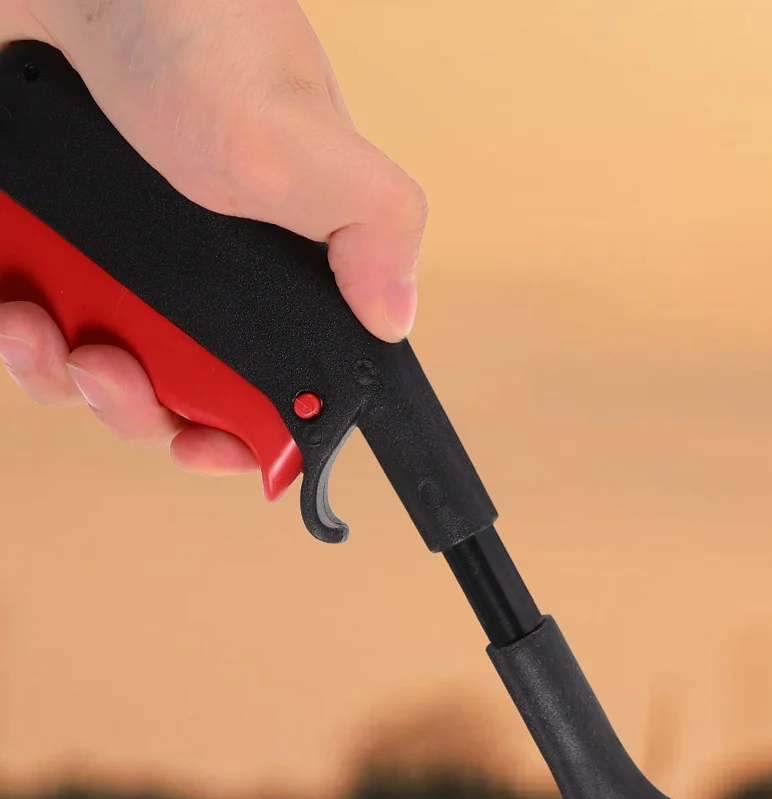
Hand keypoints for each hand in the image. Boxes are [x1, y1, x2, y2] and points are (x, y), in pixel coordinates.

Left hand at [0, 0, 425, 474]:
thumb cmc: (189, 24)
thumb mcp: (302, 135)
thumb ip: (370, 226)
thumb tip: (395, 318)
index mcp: (270, 261)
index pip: (272, 382)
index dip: (245, 433)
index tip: (213, 447)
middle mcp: (188, 265)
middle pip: (170, 396)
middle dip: (137, 412)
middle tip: (113, 375)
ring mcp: (100, 252)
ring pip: (82, 370)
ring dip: (57, 378)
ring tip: (42, 332)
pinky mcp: (30, 234)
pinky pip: (15, 320)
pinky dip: (9, 332)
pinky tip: (11, 307)